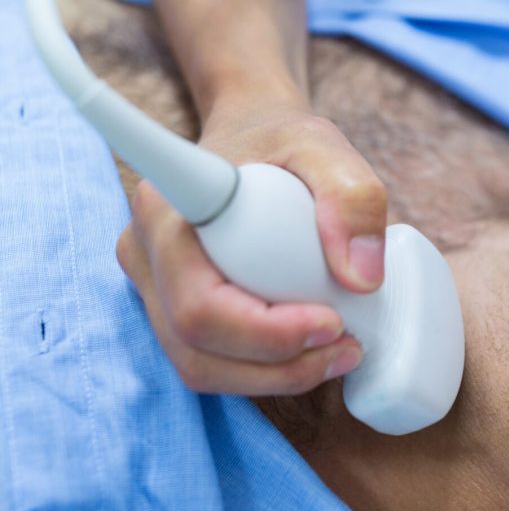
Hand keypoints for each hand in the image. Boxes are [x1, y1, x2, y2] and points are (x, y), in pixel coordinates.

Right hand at [116, 102, 387, 395]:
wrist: (254, 134)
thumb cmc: (281, 139)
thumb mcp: (325, 146)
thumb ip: (353, 196)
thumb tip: (362, 278)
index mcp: (165, 212)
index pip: (199, 304)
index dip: (261, 333)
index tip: (329, 321)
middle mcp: (144, 254)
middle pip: (197, 347)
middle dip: (280, 365)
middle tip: (348, 345)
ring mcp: (152, 287)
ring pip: (202, 366)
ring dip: (276, 376)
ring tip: (340, 350)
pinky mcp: (173, 309)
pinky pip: (212, 361)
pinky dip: (265, 370)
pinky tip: (313, 349)